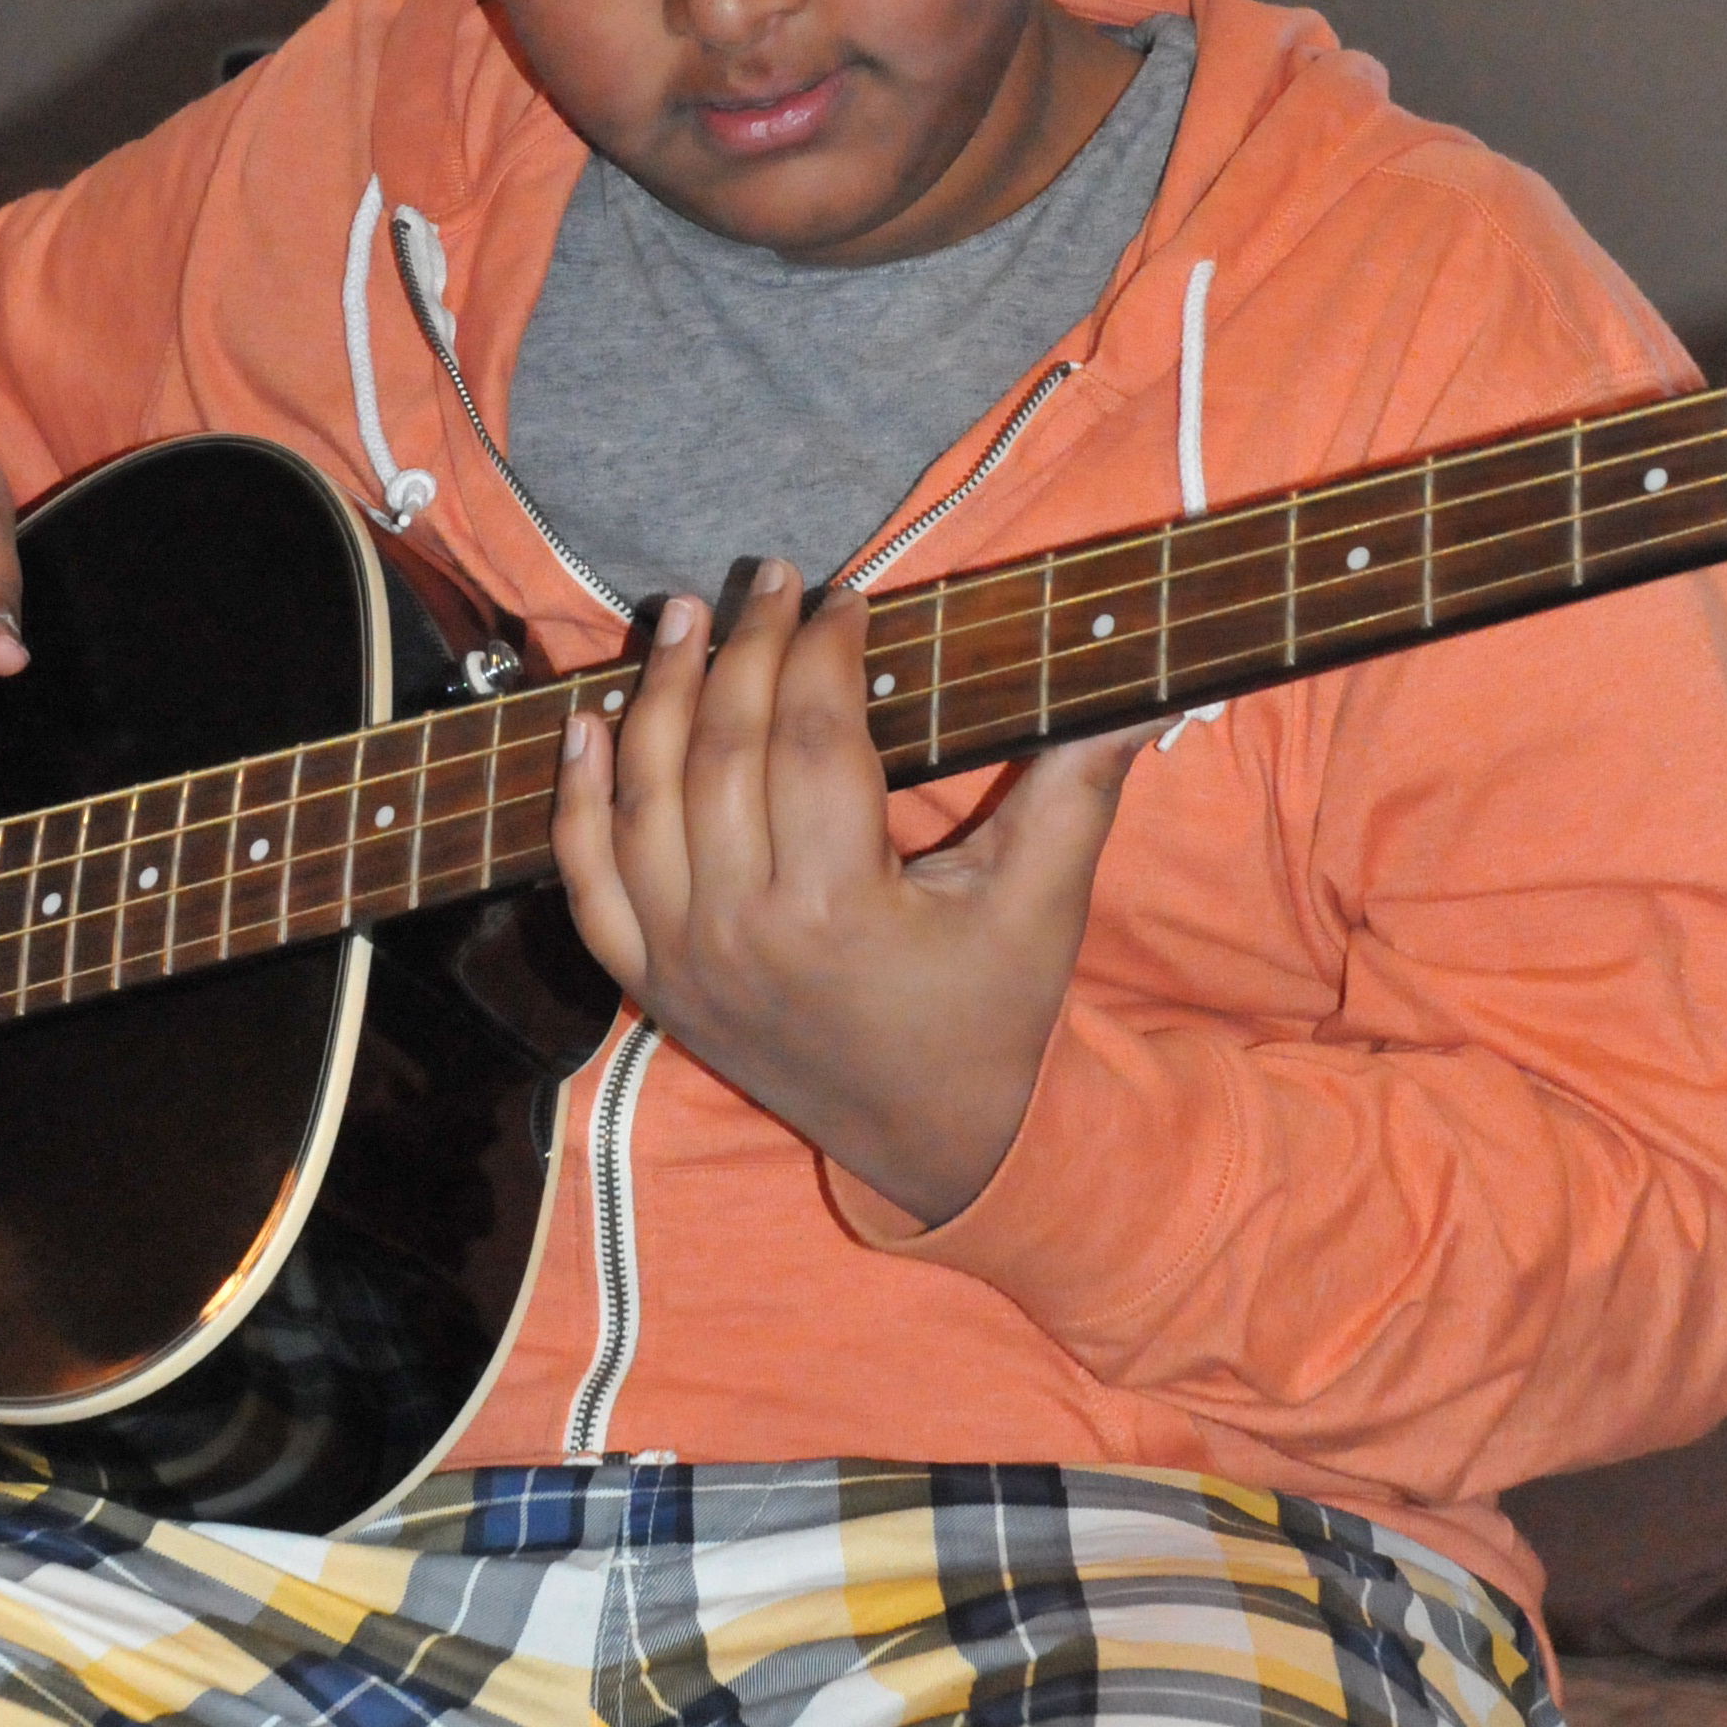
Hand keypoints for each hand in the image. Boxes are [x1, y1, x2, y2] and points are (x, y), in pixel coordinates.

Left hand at [547, 561, 1152, 1226]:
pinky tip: (583, 721)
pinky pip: (585, 879)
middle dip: (745, 649)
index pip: (816, 738)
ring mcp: (682, 962)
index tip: (847, 594)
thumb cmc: (993, 1017)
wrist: (934, 1146)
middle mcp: (740, 933)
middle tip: (771, 579)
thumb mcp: (1042, 905)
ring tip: (681, 616)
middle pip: (722, 751)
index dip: (827, 650)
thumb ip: (1080, 788)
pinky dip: (574, 798)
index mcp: (837, 908)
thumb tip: (1152, 695)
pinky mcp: (652, 982)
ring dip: (655, 696)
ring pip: (644, 799)